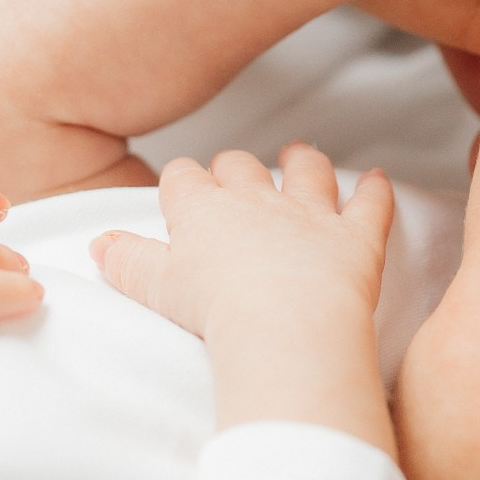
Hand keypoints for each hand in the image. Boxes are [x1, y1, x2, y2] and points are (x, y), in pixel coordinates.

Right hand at [92, 146, 395, 444]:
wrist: (283, 325)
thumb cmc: (213, 312)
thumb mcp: (155, 289)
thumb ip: (127, 260)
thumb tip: (100, 242)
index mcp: (205, 210)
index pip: (185, 177)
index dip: (183, 181)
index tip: (182, 186)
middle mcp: (258, 200)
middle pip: (242, 166)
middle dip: (235, 167)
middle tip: (234, 175)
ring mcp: (311, 214)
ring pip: (309, 170)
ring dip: (305, 161)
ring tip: (300, 154)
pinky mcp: (355, 236)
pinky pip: (371, 203)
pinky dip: (376, 190)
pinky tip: (379, 179)